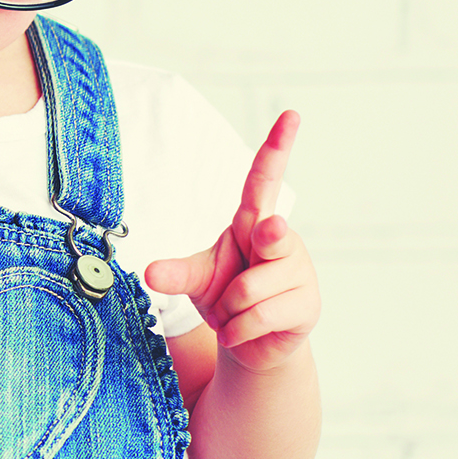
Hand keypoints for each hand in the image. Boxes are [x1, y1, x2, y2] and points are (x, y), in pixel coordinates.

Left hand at [145, 111, 318, 374]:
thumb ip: (177, 273)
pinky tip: (242, 332)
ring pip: (251, 288)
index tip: (291, 115)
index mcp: (252, 223)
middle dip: (264, 241)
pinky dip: (239, 331)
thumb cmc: (224, 296)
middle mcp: (281, 240)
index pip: (264, 179)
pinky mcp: (308, 305)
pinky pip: (259, 316)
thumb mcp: (196, 279)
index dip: (277, 147)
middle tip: (259, 250)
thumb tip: (150, 272)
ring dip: (231, 310)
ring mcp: (299, 272)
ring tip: (237, 313)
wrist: (247, 343)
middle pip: (271, 230)